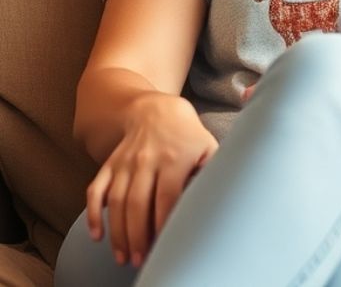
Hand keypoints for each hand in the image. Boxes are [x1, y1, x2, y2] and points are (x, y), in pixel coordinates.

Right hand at [85, 93, 216, 267]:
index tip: (164, 246)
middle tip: (139, 260)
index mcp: (175, 157)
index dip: (163, 223)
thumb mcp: (208, 147)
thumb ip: (212, 172)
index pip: (167, 196)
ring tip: (122, 256)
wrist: (156, 111)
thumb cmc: (188, 136)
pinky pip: (95, 191)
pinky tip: (96, 236)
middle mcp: (147, 159)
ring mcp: (125, 162)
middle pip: (138, 203)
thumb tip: (217, 200)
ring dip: (117, 232)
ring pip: (116, 201)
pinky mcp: (109, 165)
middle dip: (137, 235)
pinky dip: (92, 214)